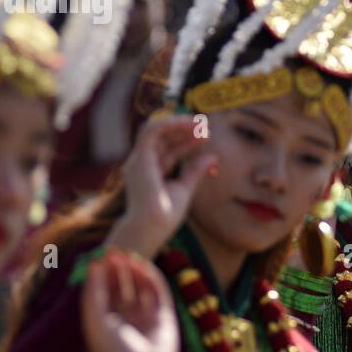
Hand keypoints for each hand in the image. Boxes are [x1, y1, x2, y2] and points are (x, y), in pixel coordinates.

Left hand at [81, 250, 180, 351]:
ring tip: (129, 255)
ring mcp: (146, 318)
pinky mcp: (165, 318)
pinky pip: (159, 293)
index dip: (102, 275)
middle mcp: (126, 319)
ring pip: (141, 288)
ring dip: (135, 272)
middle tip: (115, 251)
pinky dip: (152, 279)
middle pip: (122, 288)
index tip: (100, 256)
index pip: (104, 293)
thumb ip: (93, 293)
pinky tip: (145, 266)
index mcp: (106, 323)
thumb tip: (94, 264)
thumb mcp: (95, 321)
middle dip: (118, 270)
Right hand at [106, 115, 216, 259]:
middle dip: (184, 130)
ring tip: (199, 124)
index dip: (187, 141)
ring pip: (156, 130)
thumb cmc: (165, 216)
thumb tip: (212, 157)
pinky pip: (151, 131)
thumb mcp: (185, 188)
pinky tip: (187, 124)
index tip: (206, 137)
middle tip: (206, 128)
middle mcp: (141, 164)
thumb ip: (195, 171)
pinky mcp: (140, 158)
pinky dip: (168, 123)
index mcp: (150, 172)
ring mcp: (138, 160)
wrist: (151, 228)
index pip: (168, 149)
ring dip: (177, 124)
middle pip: (162, 137)